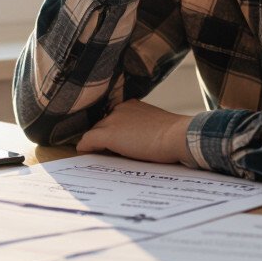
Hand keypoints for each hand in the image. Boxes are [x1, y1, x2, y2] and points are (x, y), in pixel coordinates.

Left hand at [76, 100, 192, 164]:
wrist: (178, 136)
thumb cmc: (174, 135)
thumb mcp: (156, 126)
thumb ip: (144, 128)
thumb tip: (139, 141)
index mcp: (132, 105)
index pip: (114, 118)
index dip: (113, 131)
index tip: (114, 142)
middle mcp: (120, 109)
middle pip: (103, 125)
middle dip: (103, 137)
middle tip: (102, 151)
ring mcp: (113, 121)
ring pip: (96, 132)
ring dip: (96, 144)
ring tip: (96, 155)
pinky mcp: (108, 134)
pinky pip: (88, 140)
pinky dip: (85, 147)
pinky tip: (83, 153)